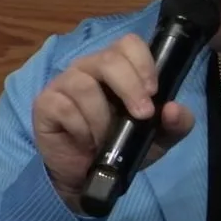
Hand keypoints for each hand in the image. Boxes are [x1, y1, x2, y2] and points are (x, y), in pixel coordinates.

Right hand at [32, 33, 195, 213]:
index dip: (143, 62)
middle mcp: (89, 68)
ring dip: (102, 117)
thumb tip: (174, 109)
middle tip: (142, 115)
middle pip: (107, 59)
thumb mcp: (157, 139)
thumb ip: (175, 124)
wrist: (88, 177)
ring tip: (107, 138)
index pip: (128, 43)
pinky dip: (81, 128)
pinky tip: (86, 141)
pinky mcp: (45, 102)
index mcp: (118, 67)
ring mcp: (64, 83)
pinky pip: (64, 106)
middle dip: (130, 87)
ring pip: (84, 85)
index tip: (154, 92)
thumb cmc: (122, 147)